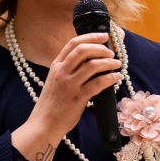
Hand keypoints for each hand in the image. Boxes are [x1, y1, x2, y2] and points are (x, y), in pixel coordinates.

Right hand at [11, 33, 120, 160]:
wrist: (44, 124)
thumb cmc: (51, 104)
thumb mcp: (55, 80)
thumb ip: (69, 69)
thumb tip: (90, 60)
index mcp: (56, 65)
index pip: (73, 43)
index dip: (90, 37)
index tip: (103, 36)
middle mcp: (62, 72)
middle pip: (83, 50)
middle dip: (101, 48)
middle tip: (111, 52)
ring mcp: (69, 84)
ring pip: (93, 65)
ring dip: (108, 62)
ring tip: (116, 64)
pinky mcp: (78, 97)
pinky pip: (98, 83)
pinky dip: (110, 78)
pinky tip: (116, 77)